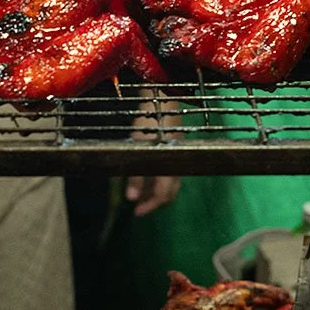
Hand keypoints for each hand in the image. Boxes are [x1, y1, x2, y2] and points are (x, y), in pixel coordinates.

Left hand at [123, 91, 182, 216]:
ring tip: (140, 195)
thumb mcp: (138, 148)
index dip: (149, 206)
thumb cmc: (149, 121)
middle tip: (138, 208)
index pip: (163, 195)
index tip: (136, 212)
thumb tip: (131, 199)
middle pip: (169, 193)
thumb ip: (135, 176)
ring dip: (155, 192)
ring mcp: (178, 155)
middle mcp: (177, 162)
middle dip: (154, 202)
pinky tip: (146, 177)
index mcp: (169, 165)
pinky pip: (170, 172)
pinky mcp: (175, 148)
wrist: (162, 98)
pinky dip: (158, 180)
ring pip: (170, 183)